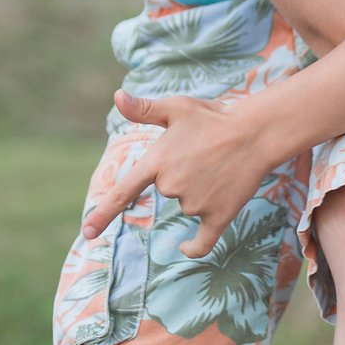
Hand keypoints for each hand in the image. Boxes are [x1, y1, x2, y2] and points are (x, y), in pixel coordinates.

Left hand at [81, 88, 271, 257]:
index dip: (103, 214)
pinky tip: (184, 248)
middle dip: (181, 175)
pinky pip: (201, 242)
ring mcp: (195, 204)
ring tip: (219, 166)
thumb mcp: (177, 107)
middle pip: (167, 191)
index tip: (88, 232)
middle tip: (203, 153)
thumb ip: (144, 109)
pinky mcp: (218, 217)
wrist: (256, 133)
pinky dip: (193, 247)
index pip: (123, 192)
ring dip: (199, 192)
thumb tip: (116, 97)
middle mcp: (171, 186)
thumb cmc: (215, 117)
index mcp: (157, 161)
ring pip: (187, 205)